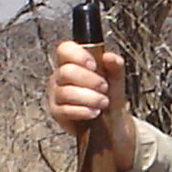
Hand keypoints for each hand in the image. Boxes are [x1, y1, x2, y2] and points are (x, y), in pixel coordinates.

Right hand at [45, 40, 137, 170]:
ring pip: (66, 92)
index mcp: (71, 62)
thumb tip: (109, 57)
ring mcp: (56, 94)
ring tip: (103, 102)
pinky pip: (65, 110)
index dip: (78, 55)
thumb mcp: (115, 78)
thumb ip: (115, 66)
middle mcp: (60, 76)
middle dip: (89, 80)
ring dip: (89, 97)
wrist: (112, 122)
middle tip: (104, 87)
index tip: (94, 65)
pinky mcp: (56, 112)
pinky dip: (83, 111)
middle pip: (66, 71)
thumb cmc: (108, 95)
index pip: (65, 49)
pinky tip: (94, 112)